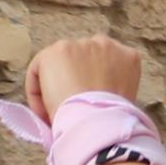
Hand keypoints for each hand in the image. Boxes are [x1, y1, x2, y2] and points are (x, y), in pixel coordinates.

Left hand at [25, 34, 141, 113]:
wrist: (99, 120)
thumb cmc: (114, 119)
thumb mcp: (125, 98)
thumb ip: (112, 86)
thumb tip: (90, 96)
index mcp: (128, 56)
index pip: (106, 64)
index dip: (94, 84)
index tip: (88, 104)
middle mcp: (105, 44)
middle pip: (81, 60)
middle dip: (74, 80)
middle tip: (70, 106)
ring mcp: (79, 45)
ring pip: (58, 65)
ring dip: (56, 85)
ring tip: (55, 111)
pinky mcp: (56, 51)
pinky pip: (39, 70)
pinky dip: (36, 91)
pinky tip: (44, 110)